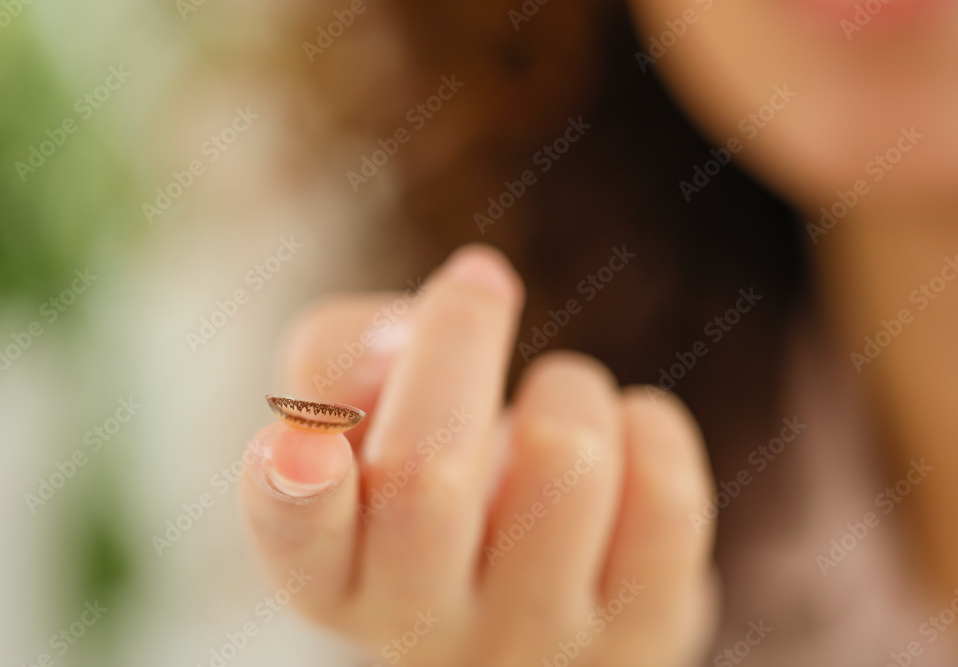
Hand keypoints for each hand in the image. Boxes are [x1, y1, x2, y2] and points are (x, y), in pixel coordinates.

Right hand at [241, 244, 718, 665]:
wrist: (544, 599)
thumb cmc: (436, 482)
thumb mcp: (362, 419)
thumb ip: (340, 357)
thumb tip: (407, 332)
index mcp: (334, 576)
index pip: (299, 542)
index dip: (293, 491)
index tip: (302, 439)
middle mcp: (423, 627)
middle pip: (431, 474)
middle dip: (459, 342)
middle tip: (480, 281)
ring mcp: (536, 639)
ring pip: (565, 455)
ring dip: (565, 388)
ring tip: (552, 410)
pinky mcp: (643, 632)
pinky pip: (663, 488)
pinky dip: (644, 427)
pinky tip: (620, 454)